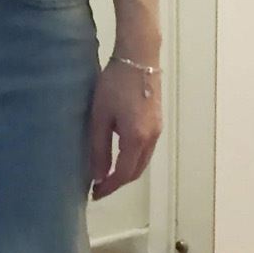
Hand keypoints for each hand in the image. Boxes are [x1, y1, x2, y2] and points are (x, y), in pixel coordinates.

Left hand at [88, 56, 162, 199]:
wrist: (138, 58)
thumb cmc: (114, 84)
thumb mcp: (100, 117)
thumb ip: (99, 148)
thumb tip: (98, 175)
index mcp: (136, 139)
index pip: (124, 173)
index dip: (109, 187)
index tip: (95, 194)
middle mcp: (151, 138)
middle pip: (136, 171)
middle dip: (118, 182)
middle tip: (99, 187)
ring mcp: (157, 130)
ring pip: (143, 161)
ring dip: (127, 171)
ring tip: (107, 174)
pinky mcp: (157, 122)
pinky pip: (146, 150)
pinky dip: (133, 159)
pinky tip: (120, 156)